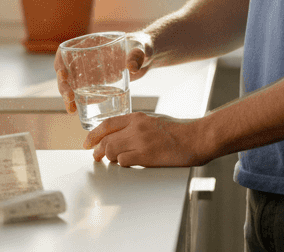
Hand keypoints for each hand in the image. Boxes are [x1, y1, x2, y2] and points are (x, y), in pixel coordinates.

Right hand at [53, 31, 155, 113]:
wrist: (148, 58)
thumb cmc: (142, 47)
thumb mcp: (140, 49)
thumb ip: (137, 56)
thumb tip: (131, 67)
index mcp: (91, 45)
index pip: (67, 51)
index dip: (60, 62)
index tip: (62, 73)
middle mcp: (86, 59)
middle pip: (66, 72)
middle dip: (63, 85)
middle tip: (69, 97)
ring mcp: (90, 73)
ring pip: (72, 85)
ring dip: (67, 97)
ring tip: (71, 109)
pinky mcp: (97, 85)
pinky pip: (83, 94)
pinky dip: (79, 102)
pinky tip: (77, 112)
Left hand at [84, 112, 210, 167]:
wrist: (196, 137)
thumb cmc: (180, 131)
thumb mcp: (154, 121)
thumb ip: (137, 126)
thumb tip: (120, 137)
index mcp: (138, 117)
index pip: (107, 124)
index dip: (93, 135)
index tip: (87, 143)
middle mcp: (136, 127)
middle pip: (106, 140)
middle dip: (97, 151)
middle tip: (96, 157)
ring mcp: (140, 141)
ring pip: (111, 152)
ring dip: (112, 159)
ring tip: (118, 161)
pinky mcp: (146, 155)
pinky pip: (123, 162)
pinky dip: (124, 165)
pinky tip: (131, 164)